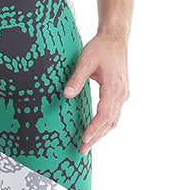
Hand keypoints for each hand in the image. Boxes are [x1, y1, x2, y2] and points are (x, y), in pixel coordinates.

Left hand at [63, 31, 129, 155]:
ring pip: (113, 120)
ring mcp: (122, 94)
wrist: (115, 38)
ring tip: (87, 145)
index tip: (85, 139)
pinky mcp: (120, 93)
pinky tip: (96, 131)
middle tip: (82, 150)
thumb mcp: (85, 60)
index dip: (94, 129)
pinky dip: (105, 125)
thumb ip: (76, 79)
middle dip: (96, 137)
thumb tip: (66, 95)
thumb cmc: (100, 48)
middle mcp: (121, 93)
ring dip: (101, 134)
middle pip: (109, 122)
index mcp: (113, 86)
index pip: (104, 114)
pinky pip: (114, 114)